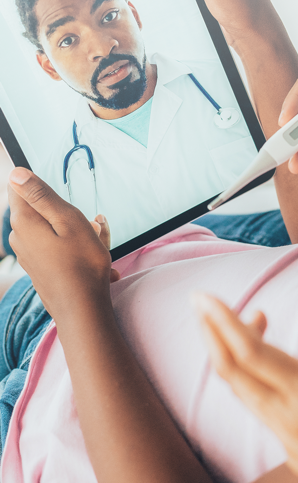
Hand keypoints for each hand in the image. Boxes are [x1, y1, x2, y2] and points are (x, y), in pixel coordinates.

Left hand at [8, 168, 118, 319]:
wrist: (83, 310)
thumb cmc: (81, 264)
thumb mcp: (67, 219)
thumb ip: (40, 194)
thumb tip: (15, 173)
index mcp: (23, 221)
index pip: (18, 187)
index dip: (39, 185)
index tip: (60, 197)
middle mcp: (19, 236)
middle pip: (38, 208)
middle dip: (64, 210)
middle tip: (91, 225)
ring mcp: (27, 253)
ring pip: (50, 227)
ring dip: (74, 230)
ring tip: (97, 243)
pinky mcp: (37, 265)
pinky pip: (54, 244)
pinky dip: (73, 246)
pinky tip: (93, 257)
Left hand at [193, 293, 297, 482]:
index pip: (253, 354)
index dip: (223, 323)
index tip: (203, 298)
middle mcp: (292, 418)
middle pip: (233, 371)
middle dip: (211, 332)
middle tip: (199, 300)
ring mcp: (289, 438)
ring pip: (241, 390)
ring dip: (228, 351)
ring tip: (238, 319)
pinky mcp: (293, 452)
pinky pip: (256, 405)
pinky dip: (248, 374)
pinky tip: (264, 363)